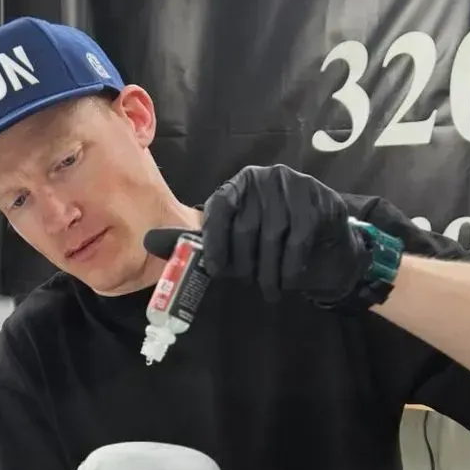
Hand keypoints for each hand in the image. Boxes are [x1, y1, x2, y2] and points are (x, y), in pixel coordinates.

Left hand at [145, 165, 360, 302]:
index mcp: (237, 186)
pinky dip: (290, 267)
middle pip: (246, 228)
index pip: (219, 209)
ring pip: (272, 237)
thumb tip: (148, 241)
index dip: (215, 242)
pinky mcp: (317, 200)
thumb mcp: (230, 242)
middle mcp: (263, 179)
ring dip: (269, 271)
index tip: (215, 270)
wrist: (322, 242)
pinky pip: (297, 240)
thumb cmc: (269, 242)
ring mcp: (293, 186)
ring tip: (269, 290)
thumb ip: (193, 241)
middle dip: (245, 264)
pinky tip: (288, 281)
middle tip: (249, 283)